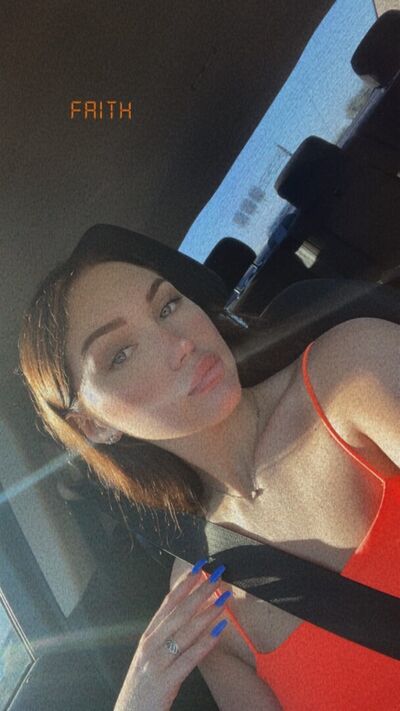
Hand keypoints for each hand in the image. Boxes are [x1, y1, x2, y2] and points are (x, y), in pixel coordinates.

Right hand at [114, 564, 229, 710]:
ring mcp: (156, 662)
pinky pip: (188, 658)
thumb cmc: (143, 686)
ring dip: (207, 612)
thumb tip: (189, 614)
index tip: (199, 567)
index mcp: (148, 636)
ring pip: (185, 631)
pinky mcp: (164, 681)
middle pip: (178, 612)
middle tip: (217, 575)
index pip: (167, 603)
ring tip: (223, 599)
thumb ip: (166, 636)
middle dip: (199, 591)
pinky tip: (219, 632)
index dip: (184, 584)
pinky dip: (205, 643)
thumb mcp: (151, 656)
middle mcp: (150, 644)